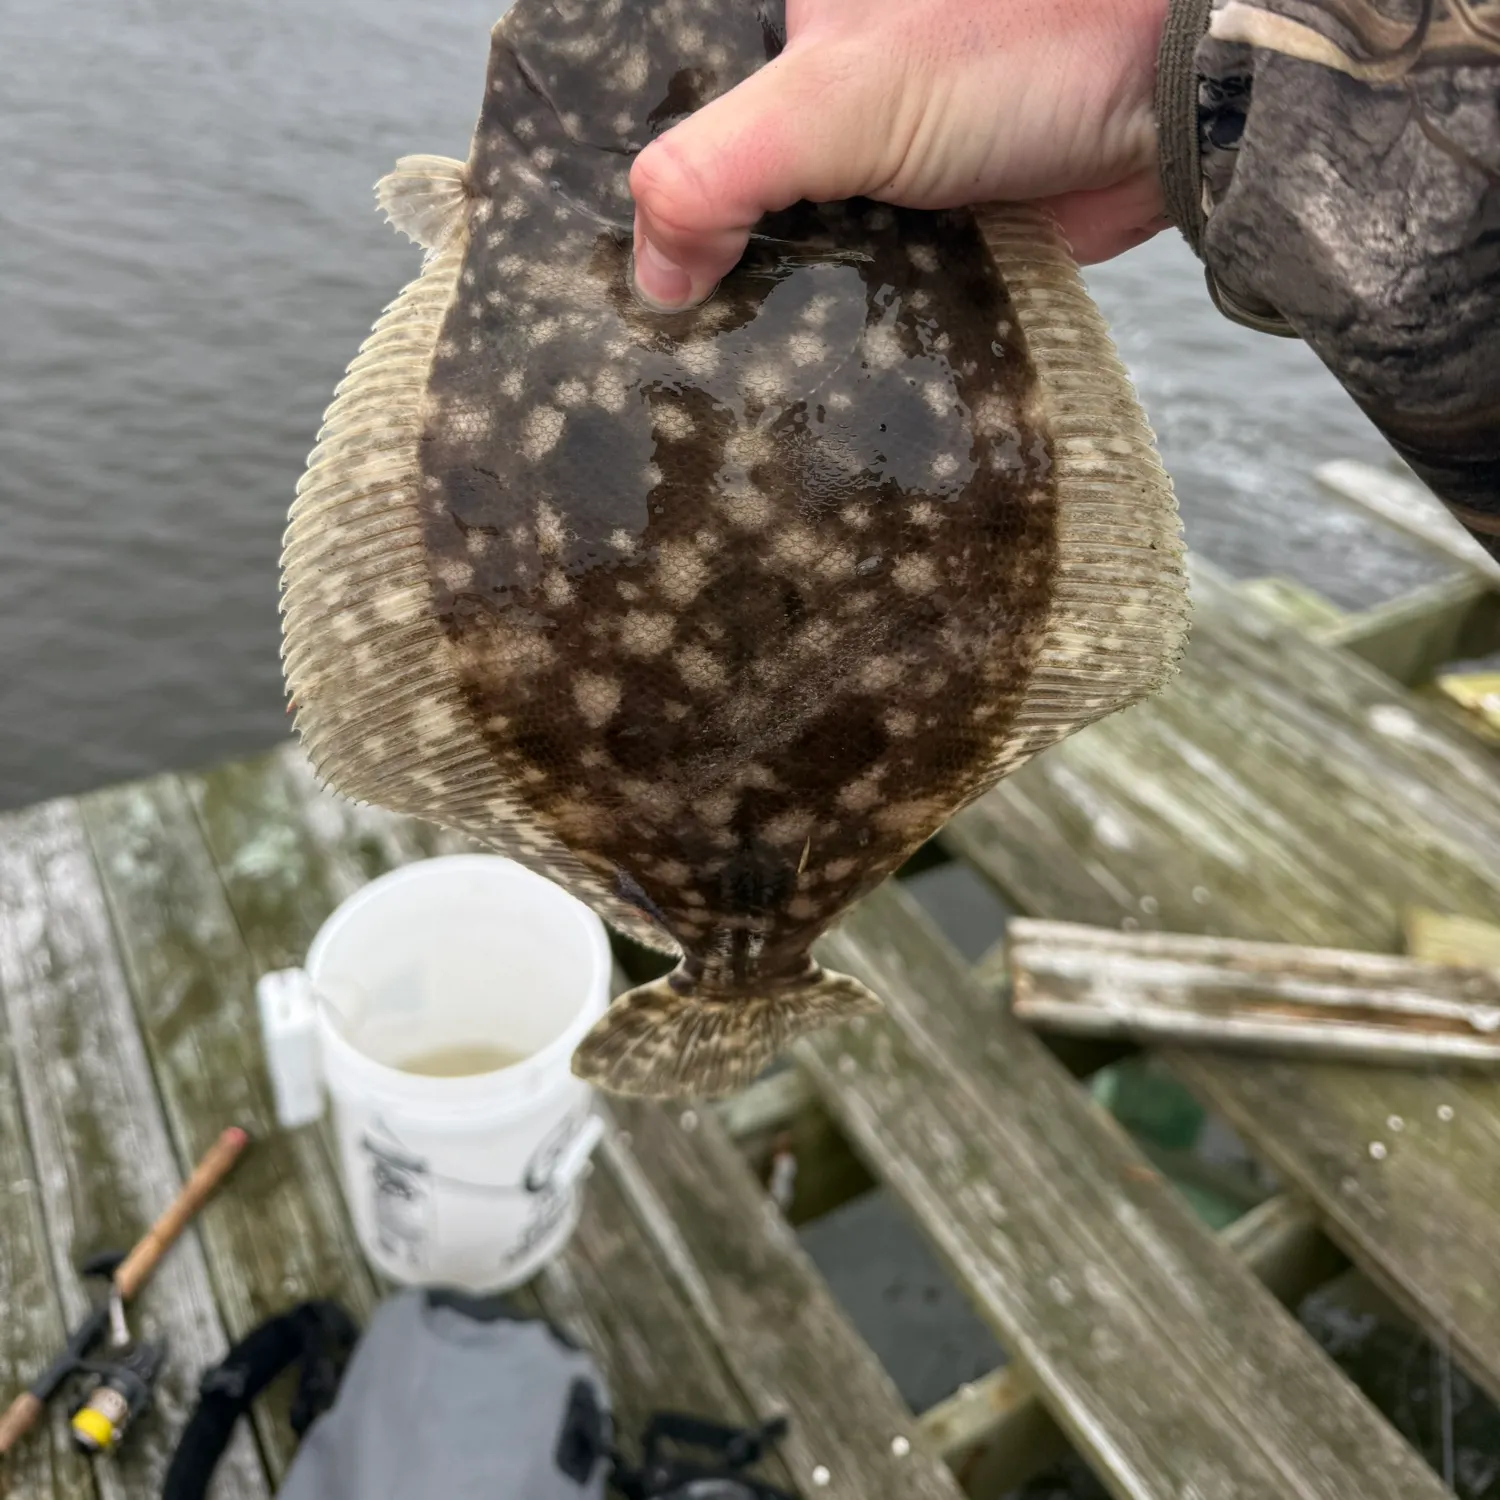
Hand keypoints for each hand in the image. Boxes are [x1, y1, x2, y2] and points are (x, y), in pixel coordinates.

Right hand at [629, 0, 1170, 309]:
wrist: (1162, 109)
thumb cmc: (1019, 49)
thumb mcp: (838, 95)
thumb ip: (720, 169)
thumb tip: (650, 274)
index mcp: (772, 19)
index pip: (658, 99)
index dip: (621, 176)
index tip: (592, 262)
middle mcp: (807, 80)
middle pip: (711, 181)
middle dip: (687, 253)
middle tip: (648, 335)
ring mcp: (857, 157)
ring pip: (772, 240)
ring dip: (753, 298)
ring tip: (702, 367)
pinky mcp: (905, 221)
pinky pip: (837, 280)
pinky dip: (817, 319)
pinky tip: (785, 363)